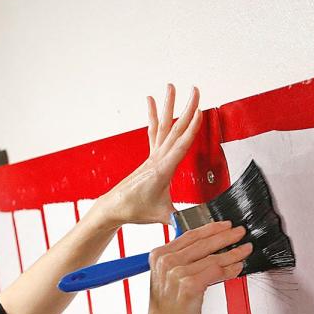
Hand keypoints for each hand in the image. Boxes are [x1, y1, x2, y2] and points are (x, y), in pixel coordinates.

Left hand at [100, 84, 202, 227]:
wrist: (113, 208)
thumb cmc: (135, 210)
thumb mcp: (162, 217)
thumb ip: (182, 219)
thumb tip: (200, 226)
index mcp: (163, 170)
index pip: (181, 145)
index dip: (192, 128)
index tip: (200, 111)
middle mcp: (157, 159)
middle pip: (175, 129)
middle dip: (187, 109)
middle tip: (196, 90)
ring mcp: (152, 157)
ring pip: (164, 126)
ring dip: (169, 106)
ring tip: (172, 86)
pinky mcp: (149, 158)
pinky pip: (153, 132)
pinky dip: (153, 116)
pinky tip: (151, 101)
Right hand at [145, 220, 251, 313]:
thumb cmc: (167, 311)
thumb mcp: (167, 279)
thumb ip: (182, 261)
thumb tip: (209, 248)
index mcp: (158, 256)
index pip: (189, 235)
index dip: (210, 229)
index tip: (225, 225)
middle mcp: (166, 262)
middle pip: (202, 243)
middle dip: (226, 236)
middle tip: (240, 232)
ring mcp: (176, 273)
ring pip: (213, 258)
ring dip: (233, 253)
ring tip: (245, 249)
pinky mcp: (189, 285)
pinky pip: (216, 271)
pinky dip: (230, 269)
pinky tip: (238, 267)